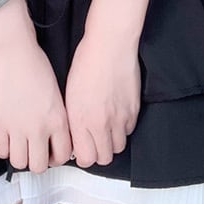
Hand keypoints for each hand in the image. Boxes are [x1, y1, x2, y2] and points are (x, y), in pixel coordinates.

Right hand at [0, 37, 72, 173]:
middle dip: (36, 160)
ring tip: (18, 144)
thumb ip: (57, 119)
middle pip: (39, 166)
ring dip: (19, 155)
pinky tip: (5, 136)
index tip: (49, 151)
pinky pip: (1, 151)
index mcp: (58, 121)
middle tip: (32, 150)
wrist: (14, 52)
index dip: (55, 157)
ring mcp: (17, 128)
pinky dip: (3, 147)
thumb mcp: (57, 95)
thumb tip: (53, 138)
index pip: (62, 156)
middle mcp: (40, 129)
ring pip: (19, 162)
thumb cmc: (36, 66)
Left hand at [64, 30, 140, 167]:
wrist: (110, 45)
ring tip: (105, 128)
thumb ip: (73, 119)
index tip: (81, 149)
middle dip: (98, 153)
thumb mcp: (69, 92)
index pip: (85, 158)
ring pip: (119, 147)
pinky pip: (130, 130)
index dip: (83, 156)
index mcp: (80, 118)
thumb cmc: (87, 61)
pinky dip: (123, 128)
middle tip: (93, 142)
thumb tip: (75, 135)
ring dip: (111, 141)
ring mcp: (119, 118)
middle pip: (104, 158)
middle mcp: (100, 123)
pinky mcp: (134, 110)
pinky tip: (116, 115)